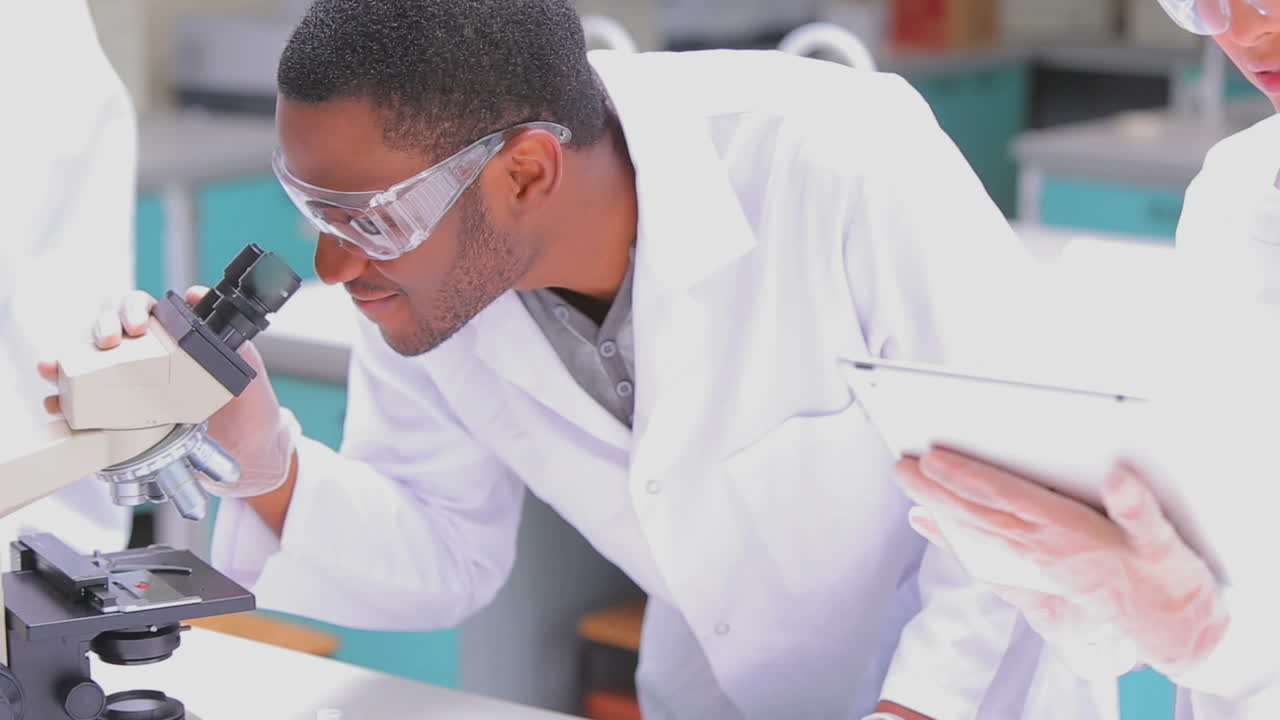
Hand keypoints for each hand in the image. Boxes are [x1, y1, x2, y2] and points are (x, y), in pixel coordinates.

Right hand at [39, 288, 297, 497]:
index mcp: (177, 344)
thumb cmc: (251, 413)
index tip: (137, 325)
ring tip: (56, 368)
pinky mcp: (123, 420)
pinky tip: (56, 404)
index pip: (146, 312)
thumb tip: (199, 294)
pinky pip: (87, 406)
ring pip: (90, 364)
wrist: (250, 462)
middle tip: (109, 343)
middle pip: (112, 331)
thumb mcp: (248, 372)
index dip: (133, 309)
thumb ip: (232, 336)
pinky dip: (65, 402)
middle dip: (101, 329)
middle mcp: (150, 362)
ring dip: (68, 361)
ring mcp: (133, 390)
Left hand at [894, 448, 1228, 676]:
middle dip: (936, 490)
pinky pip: (982, 559)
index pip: (1005, 499)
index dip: (967, 477)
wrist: (1169, 625)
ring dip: (939, 510)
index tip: (935, 457)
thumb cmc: (1164, 576)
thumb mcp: (1164, 539)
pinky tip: (933, 527)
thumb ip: (1140, 509)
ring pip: (975, 536)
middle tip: (901, 468)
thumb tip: (1120, 478)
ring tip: (910, 489)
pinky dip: (954, 542)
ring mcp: (1033, 570)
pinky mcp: (1033, 584)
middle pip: (976, 515)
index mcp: (1065, 535)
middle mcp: (1041, 553)